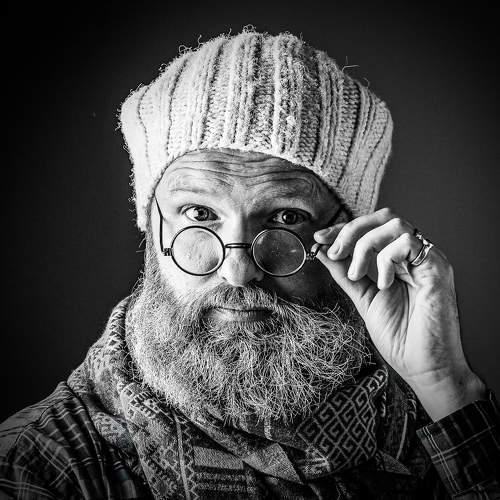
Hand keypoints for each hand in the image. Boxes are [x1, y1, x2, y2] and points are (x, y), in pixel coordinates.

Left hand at [314, 208, 485, 419]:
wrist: (423, 367)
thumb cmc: (398, 337)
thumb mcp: (362, 298)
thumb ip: (345, 273)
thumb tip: (323, 250)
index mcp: (396, 261)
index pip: (370, 229)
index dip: (343, 229)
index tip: (319, 237)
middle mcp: (412, 256)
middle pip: (382, 217)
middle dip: (351, 230)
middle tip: (334, 252)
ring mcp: (426, 259)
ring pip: (394, 223)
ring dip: (365, 245)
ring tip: (358, 276)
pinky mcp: (437, 267)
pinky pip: (408, 242)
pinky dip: (386, 259)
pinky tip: (384, 284)